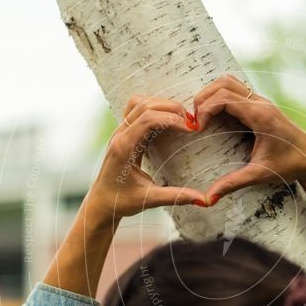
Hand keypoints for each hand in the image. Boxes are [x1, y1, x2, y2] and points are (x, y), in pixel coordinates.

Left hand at [86, 95, 205, 222]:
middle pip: (146, 105)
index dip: (173, 119)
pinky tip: (167, 120)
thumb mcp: (150, 199)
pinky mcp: (123, 132)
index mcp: (124, 148)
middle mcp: (120, 135)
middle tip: (191, 123)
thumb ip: (177, 196)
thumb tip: (204, 200)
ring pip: (139, 102)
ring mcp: (120, 131)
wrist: (101, 203)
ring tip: (180, 119)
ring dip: (162, 105)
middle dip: (171, 109)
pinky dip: (154, 108)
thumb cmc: (121, 201)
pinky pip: (136, 109)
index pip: (149, 120)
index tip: (191, 129)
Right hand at [193, 75, 305, 202]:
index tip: (198, 129)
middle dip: (203, 98)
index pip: (224, 98)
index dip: (205, 109)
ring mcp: (261, 101)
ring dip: (211, 94)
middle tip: (195, 121)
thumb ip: (232, 184)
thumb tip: (207, 198)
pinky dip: (220, 97)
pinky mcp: (261, 105)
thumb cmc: (290, 165)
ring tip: (202, 116)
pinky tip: (215, 117)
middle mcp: (261, 103)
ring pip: (229, 82)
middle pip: (223, 83)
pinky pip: (236, 90)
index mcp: (261, 115)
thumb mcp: (259, 175)